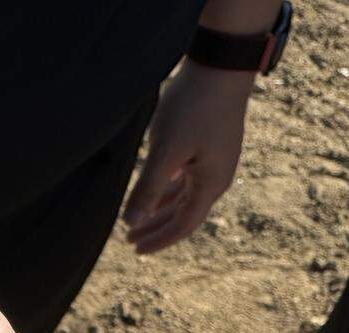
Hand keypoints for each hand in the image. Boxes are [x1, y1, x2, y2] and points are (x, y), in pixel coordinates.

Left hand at [123, 61, 252, 253]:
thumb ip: (148, 188)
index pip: (184, 225)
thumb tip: (132, 223)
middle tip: (128, 239)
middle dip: (156, 228)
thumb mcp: (165, 151)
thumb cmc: (193, 108)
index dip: (159, 239)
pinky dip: (169, 189)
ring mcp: (214, 160)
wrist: (220, 66)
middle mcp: (217, 177)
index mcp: (211, 184)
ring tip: (137, 220)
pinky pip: (187, 178)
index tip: (136, 250)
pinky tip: (155, 191)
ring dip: (160, 209)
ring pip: (184, 196)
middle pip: (184, 214)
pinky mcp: (208, 145)